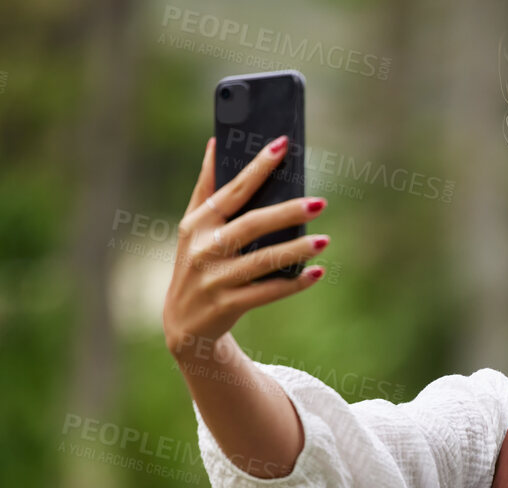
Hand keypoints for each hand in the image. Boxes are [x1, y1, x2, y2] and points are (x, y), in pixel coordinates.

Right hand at [161, 134, 329, 359]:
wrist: (184, 324)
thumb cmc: (195, 264)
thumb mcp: (192, 227)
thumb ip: (206, 188)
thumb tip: (215, 143)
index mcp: (197, 223)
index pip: (232, 190)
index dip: (257, 167)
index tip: (282, 145)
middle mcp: (203, 249)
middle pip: (251, 225)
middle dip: (287, 212)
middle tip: (320, 203)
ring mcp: (215, 279)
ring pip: (263, 261)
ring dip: (296, 250)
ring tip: (324, 240)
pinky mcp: (228, 305)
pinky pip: (268, 292)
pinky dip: (294, 283)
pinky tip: (317, 272)